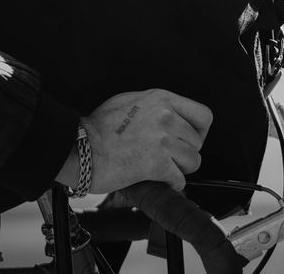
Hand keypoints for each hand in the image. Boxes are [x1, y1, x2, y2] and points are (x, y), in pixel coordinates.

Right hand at [60, 89, 212, 193]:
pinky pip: (179, 180)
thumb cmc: (98, 127)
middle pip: (197, 142)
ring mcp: (163, 139)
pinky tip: (153, 179)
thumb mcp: (129, 101)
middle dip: (184, 154)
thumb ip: (155, 106)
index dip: (199, 131)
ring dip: (178, 170)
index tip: (189, 140)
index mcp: (161, 98)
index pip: (203, 115)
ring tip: (159, 168)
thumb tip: (172, 117)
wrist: (80, 147)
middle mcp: (166, 116)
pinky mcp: (157, 163)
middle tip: (166, 158)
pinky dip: (169, 184)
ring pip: (192, 162)